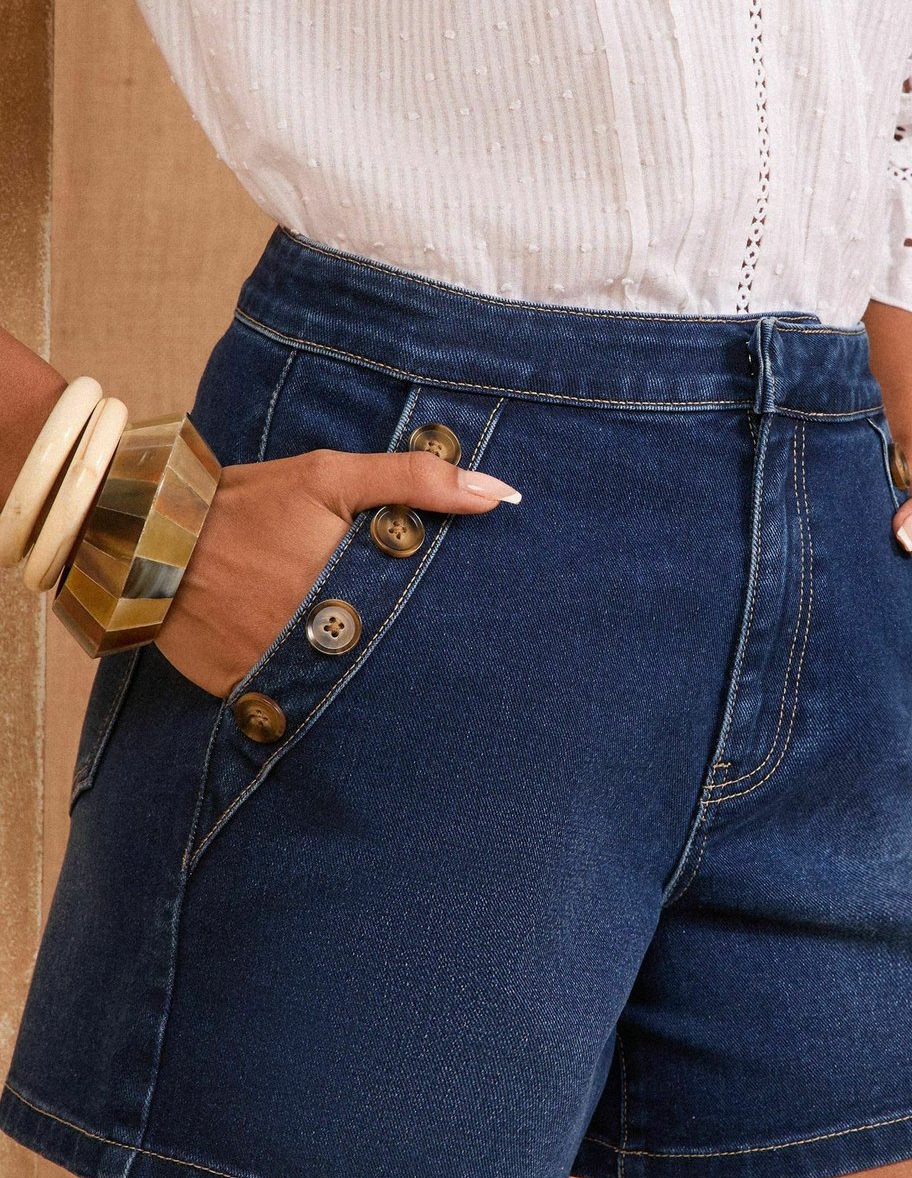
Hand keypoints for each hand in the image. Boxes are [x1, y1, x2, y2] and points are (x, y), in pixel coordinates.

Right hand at [154, 448, 520, 697]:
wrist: (146, 540)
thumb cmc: (244, 505)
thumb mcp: (327, 478)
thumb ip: (413, 481)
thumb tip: (498, 494)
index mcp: (348, 584)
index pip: (419, 616)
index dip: (436, 615)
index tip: (456, 611)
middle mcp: (318, 636)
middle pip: (385, 655)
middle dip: (397, 646)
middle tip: (397, 632)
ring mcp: (280, 671)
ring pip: (341, 682)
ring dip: (350, 668)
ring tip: (349, 648)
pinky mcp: (246, 692)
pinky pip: (291, 700)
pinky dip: (302, 686)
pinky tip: (307, 666)